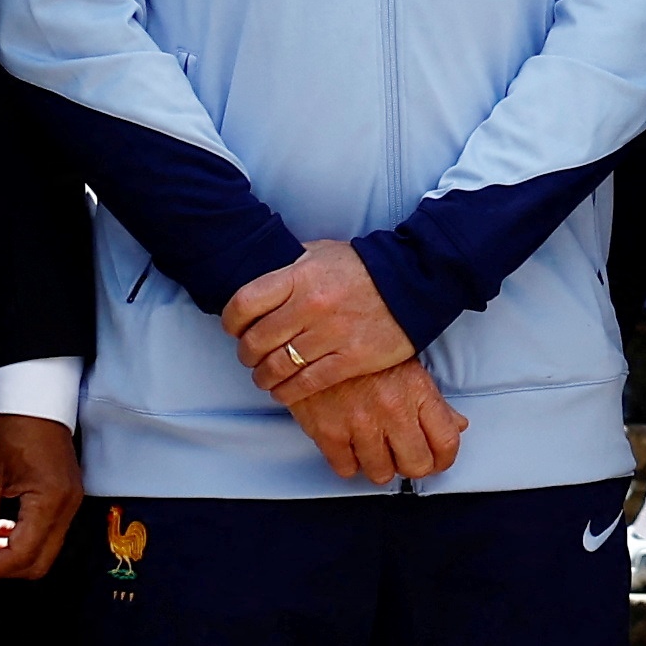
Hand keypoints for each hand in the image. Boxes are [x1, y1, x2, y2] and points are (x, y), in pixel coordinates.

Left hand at [0, 413, 83, 585]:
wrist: (34, 395)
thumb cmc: (11, 423)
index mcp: (50, 499)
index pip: (20, 554)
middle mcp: (67, 506)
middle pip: (37, 563)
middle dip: (1, 571)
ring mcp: (71, 502)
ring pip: (43, 552)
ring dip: (11, 557)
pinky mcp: (66, 498)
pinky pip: (47, 534)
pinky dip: (21, 541)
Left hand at [222, 241, 417, 408]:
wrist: (413, 282)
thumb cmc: (362, 268)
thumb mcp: (321, 253)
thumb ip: (288, 267)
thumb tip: (259, 278)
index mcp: (299, 276)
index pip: (244, 303)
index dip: (231, 321)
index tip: (234, 329)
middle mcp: (310, 306)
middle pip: (257, 340)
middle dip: (246, 354)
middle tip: (250, 357)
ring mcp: (331, 334)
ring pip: (278, 366)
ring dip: (264, 377)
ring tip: (265, 378)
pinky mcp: (351, 359)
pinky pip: (307, 384)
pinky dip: (288, 393)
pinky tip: (284, 393)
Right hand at [292, 358, 468, 484]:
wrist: (312, 335)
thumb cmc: (361, 345)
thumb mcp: (407, 365)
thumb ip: (434, 401)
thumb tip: (456, 425)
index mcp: (417, 391)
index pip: (446, 442)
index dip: (443, 459)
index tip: (436, 460)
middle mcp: (392, 409)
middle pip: (417, 466)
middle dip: (412, 465)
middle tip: (403, 456)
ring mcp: (360, 423)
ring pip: (381, 474)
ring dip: (379, 465)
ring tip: (374, 448)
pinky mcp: (328, 431)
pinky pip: (346, 469)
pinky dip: (348, 462)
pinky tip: (349, 445)